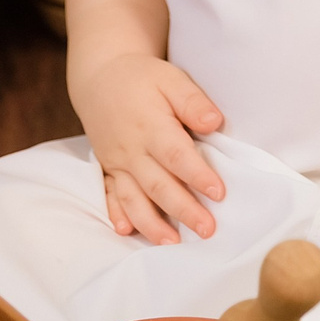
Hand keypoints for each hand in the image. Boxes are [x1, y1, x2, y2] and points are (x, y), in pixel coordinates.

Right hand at [71, 52, 225, 244]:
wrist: (100, 77)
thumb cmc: (143, 79)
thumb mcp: (170, 79)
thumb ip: (192, 101)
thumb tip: (214, 123)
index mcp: (151, 125)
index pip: (176, 155)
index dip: (197, 175)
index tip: (219, 193)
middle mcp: (132, 149)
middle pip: (158, 184)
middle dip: (183, 210)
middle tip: (207, 230)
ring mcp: (117, 162)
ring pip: (134, 197)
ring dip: (152, 223)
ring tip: (173, 243)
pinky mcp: (108, 169)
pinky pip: (110, 195)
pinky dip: (117, 214)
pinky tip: (126, 231)